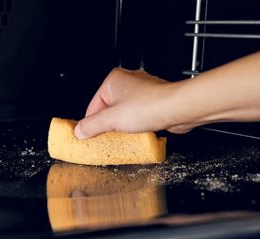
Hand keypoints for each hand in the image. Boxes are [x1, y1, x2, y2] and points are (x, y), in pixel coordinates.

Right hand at [74, 68, 199, 139]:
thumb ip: (92, 126)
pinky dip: (137, 125)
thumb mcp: (112, 120)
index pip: (93, 105)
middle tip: (110, 137)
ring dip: (124, 126)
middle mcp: (128, 82)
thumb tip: (79, 131)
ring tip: (127, 134)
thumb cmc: (151, 106)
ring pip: (125, 113)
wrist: (179, 109)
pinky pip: (139, 116)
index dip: (91, 123)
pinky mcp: (154, 102)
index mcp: (113, 80)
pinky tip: (140, 132)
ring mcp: (143, 91)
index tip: (89, 136)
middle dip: (109, 125)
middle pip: (109, 109)